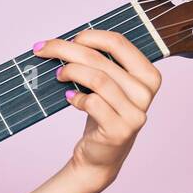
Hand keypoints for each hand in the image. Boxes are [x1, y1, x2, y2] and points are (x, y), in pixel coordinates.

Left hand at [32, 29, 162, 192]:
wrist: (100, 156)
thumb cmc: (102, 114)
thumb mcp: (108, 86)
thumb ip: (99, 63)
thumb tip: (65, 40)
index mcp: (148, 75)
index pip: (119, 43)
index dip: (90, 36)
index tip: (69, 37)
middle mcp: (146, 93)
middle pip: (101, 59)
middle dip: (66, 50)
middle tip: (43, 49)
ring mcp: (135, 113)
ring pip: (98, 79)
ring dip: (70, 71)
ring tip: (57, 74)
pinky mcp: (119, 130)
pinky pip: (93, 103)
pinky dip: (76, 97)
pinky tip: (69, 97)